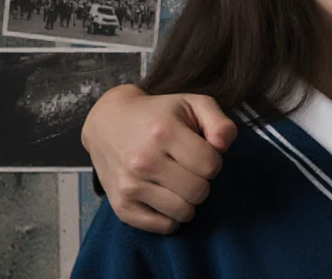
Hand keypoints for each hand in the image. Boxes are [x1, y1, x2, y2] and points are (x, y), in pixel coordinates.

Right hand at [81, 84, 236, 233]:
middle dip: (201, 181)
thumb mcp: (194, 104)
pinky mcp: (121, 206)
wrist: (108, 123)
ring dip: (188, 200)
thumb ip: (220, 123)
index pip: (210, 165)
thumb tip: (223, 147)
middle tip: (188, 168)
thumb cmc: (159, 114)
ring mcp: (129, 185)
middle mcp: (143, 161)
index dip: (213, 160)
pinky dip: (170, 217)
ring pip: (183, 212)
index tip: (200, 152)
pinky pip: (162, 226)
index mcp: (164, 132)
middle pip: (198, 191)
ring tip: (177, 182)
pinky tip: (165, 197)